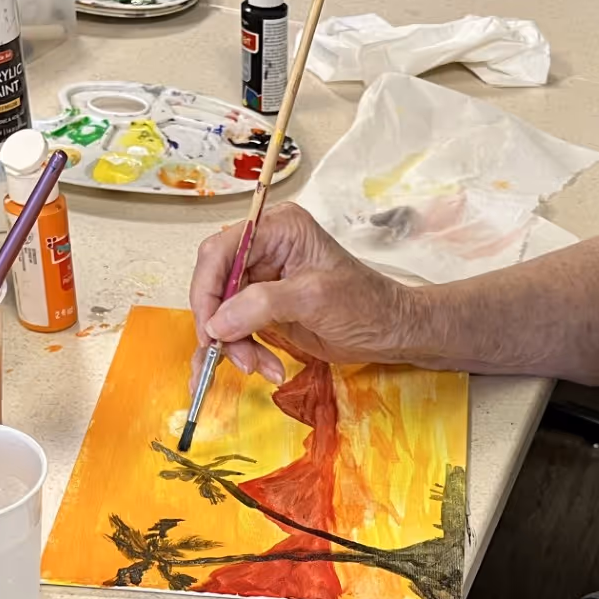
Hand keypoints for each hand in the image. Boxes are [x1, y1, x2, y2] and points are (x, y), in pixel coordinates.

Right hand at [189, 204, 421, 384]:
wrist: (391, 332)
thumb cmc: (366, 305)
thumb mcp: (314, 299)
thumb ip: (262, 305)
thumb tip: (216, 322)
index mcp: (278, 229)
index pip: (221, 250)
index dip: (207, 289)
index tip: (210, 328)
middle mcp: (265, 249)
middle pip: (216, 284)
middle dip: (221, 324)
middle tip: (237, 357)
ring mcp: (263, 280)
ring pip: (222, 312)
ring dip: (234, 345)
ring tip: (258, 367)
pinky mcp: (265, 309)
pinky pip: (237, 329)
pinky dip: (244, 352)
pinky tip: (266, 369)